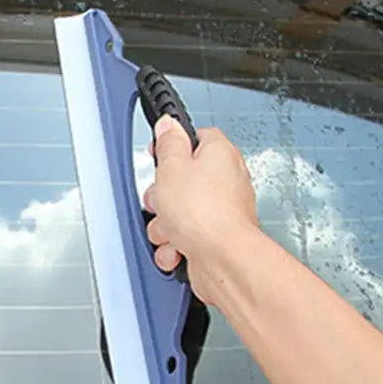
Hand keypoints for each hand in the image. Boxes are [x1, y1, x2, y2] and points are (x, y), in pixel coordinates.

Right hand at [143, 115, 258, 304]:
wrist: (222, 258)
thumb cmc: (206, 213)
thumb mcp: (172, 168)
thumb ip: (168, 143)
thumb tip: (168, 125)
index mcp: (219, 154)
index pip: (194, 138)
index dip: (171, 147)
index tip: (158, 156)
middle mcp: (224, 182)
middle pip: (179, 181)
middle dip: (161, 197)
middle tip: (162, 200)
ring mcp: (219, 213)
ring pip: (177, 214)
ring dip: (164, 226)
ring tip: (170, 230)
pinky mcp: (213, 239)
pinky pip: (183, 238)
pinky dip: (174, 246)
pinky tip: (177, 248)